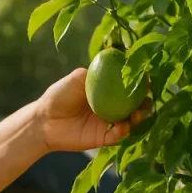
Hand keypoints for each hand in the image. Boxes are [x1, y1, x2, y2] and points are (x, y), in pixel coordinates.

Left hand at [34, 68, 151, 152]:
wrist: (44, 121)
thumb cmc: (58, 96)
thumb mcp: (76, 79)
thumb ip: (94, 71)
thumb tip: (114, 55)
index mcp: (106, 91)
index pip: (127, 86)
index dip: (138, 82)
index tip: (146, 77)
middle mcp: (110, 106)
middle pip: (135, 104)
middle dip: (145, 102)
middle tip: (147, 99)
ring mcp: (108, 122)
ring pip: (131, 121)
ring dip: (138, 117)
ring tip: (137, 114)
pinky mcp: (103, 138)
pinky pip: (119, 135)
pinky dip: (124, 131)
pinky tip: (123, 126)